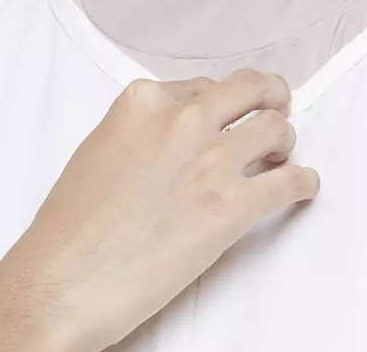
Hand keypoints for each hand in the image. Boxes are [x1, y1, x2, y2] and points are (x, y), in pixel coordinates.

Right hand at [0, 68, 319, 351]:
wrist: (63, 282)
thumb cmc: (70, 227)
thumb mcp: (100, 148)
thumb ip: (142, 129)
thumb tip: (170, 134)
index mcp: (144, 101)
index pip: (203, 85)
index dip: (220, 102)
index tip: (228, 112)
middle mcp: (183, 120)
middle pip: (251, 89)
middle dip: (269, 97)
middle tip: (276, 106)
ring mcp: (211, 160)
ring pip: (276, 128)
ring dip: (284, 141)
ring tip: (282, 154)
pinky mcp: (232, 206)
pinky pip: (289, 181)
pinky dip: (303, 183)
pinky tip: (303, 186)